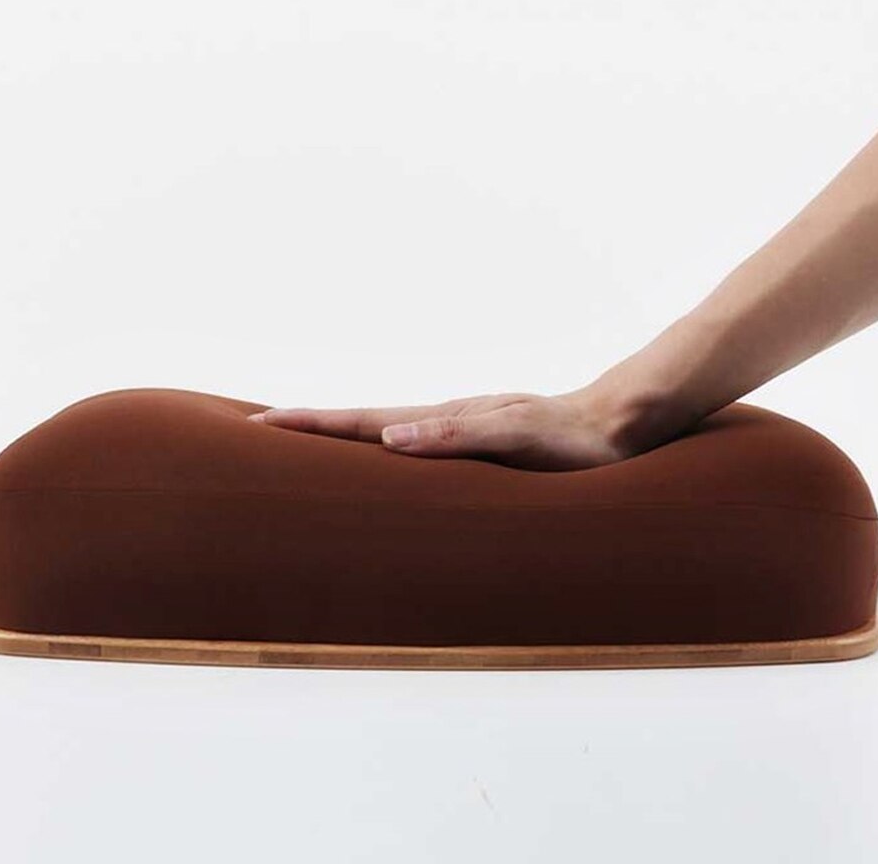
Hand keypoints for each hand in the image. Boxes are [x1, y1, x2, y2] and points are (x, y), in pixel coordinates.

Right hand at [247, 387, 644, 470]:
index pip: (362, 421)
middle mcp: (443, 421)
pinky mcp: (476, 443)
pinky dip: (380, 447)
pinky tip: (381, 459)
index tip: (260, 421)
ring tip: (304, 442)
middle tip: (260, 426)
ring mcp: (457, 429)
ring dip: (340, 435)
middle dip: (311, 425)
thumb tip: (390, 440)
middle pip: (363, 421)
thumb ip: (453, 437)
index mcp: (443, 419)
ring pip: (384, 432)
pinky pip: (414, 445)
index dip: (311, 423)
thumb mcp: (513, 436)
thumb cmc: (571, 437)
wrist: (617, 423)